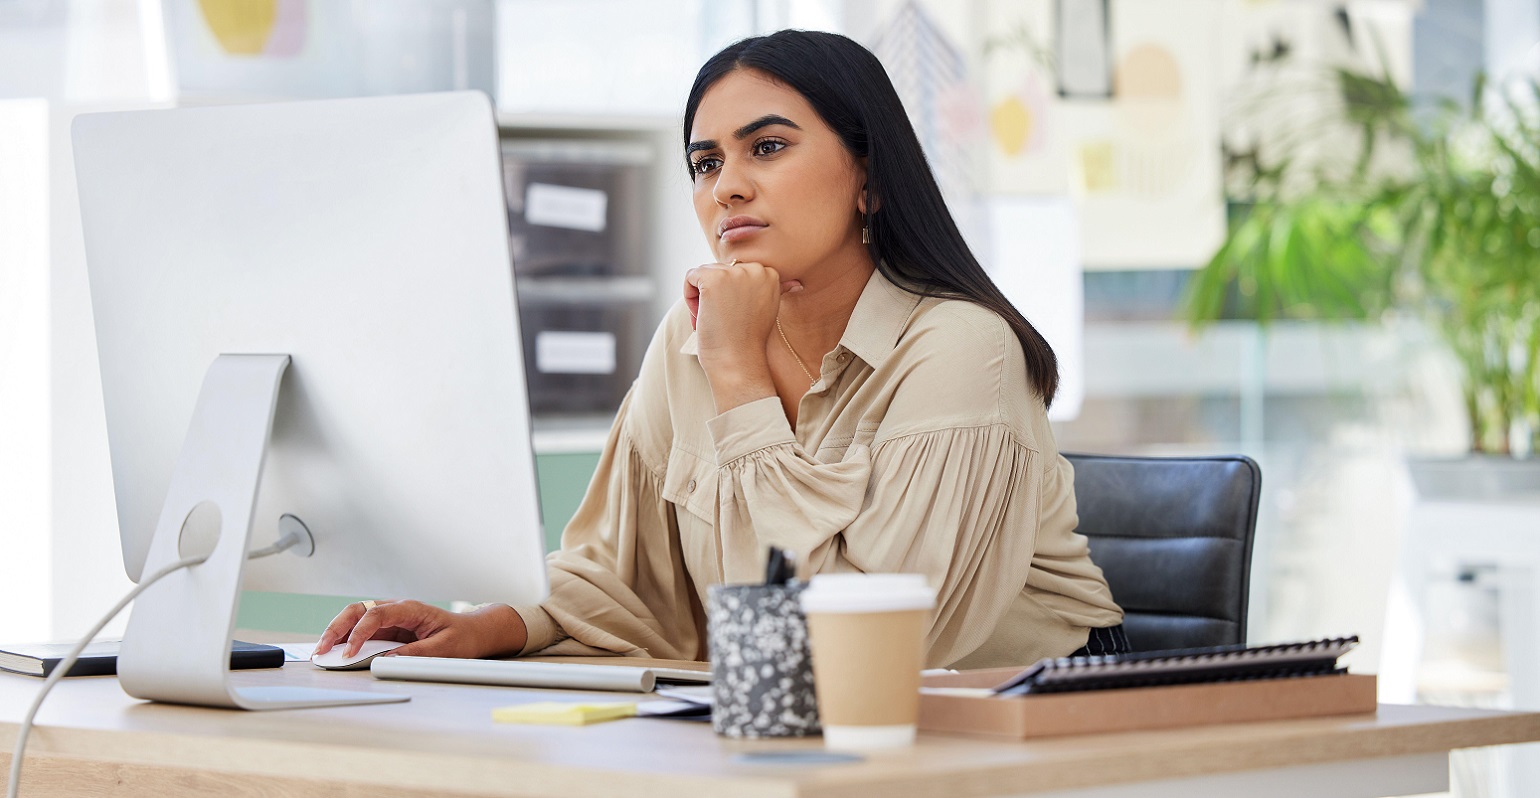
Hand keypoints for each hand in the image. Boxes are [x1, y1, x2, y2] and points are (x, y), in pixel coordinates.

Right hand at [313, 600, 527, 659]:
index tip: (349, 653)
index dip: (359, 633)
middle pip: (358, 610)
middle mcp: (398, 608)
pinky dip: (347, 637)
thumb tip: (388, 659)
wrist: (473, 631)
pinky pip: (363, 628)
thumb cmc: (462, 636)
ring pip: (356, 617)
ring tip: (322, 650)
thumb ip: (417, 653)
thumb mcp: (445, 648)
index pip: (376, 615)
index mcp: (411, 609)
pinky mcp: (389, 627)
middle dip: (337, 628)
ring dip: (337, 631)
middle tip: (322, 649)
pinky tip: (336, 649)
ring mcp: (392, 617)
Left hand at [683, 260, 801, 408]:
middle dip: (714, 295)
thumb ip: (775, 292)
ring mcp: (735, 273)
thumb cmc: (747, 342)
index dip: (730, 294)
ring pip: (703, 274)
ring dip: (701, 298)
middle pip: (719, 270)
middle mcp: (756, 269)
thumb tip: (796, 284)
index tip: (737, 316)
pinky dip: (689, 297)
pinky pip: (690, 276)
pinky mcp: (713, 279)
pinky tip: (702, 316)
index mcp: (771, 274)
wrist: (738, 363)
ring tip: (715, 320)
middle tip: (724, 321)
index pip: (736, 271)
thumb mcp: (766, 311)